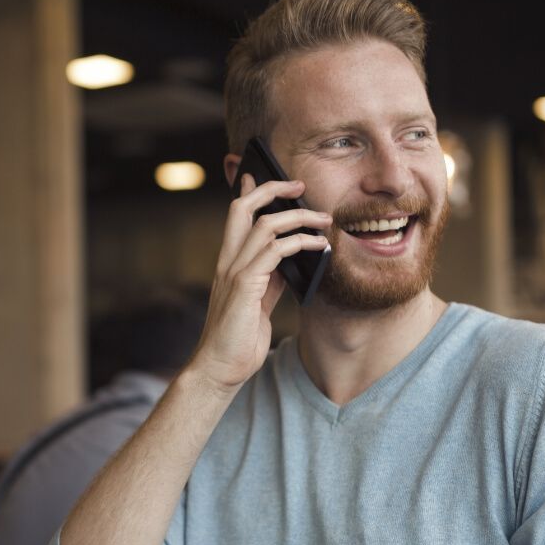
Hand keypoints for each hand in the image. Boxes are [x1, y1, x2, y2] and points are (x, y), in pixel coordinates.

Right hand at [187, 174, 330, 391]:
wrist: (220, 368)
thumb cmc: (238, 340)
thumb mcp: (258, 302)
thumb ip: (270, 278)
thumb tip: (294, 258)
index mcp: (229, 264)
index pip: (235, 217)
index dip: (249, 192)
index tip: (260, 175)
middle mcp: (227, 262)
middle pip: (242, 208)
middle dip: (270, 189)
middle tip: (297, 184)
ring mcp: (234, 272)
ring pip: (264, 225)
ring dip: (298, 216)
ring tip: (324, 219)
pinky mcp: (244, 286)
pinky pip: (275, 251)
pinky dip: (301, 243)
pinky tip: (320, 246)